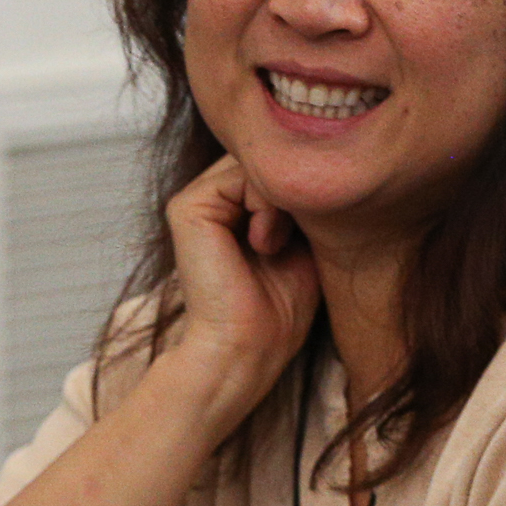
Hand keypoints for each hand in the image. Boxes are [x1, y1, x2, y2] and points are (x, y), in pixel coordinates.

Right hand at [153, 154, 322, 428]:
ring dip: (281, 197)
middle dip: (292, 188)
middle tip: (293, 237)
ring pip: (257, 161)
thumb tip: (319, 156)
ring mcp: (194, 200)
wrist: (248, 349)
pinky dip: (265, 203)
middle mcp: (210, 198)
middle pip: (267, 156)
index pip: (275, 163)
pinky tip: (263, 242)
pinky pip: (240, 173)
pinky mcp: (186, 207)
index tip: (310, 232)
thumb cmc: (280, 310)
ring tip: (275, 243)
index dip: (303, 186)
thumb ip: (300, 197)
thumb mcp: (304, 240)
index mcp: (232, 206)